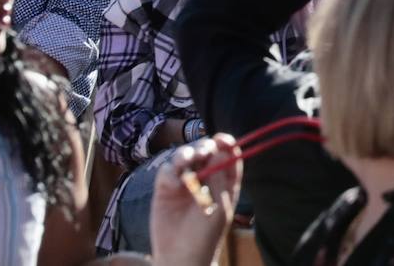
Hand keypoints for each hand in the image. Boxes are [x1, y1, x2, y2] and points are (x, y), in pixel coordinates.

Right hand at [151, 135, 242, 265]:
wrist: (180, 257)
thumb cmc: (206, 235)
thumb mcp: (219, 206)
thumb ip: (219, 178)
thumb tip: (220, 149)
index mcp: (224, 181)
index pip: (227, 154)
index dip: (225, 143)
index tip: (221, 140)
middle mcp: (205, 178)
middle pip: (204, 150)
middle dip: (203, 147)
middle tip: (202, 153)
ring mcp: (184, 182)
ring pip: (184, 156)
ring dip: (185, 154)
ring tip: (186, 164)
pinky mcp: (165, 189)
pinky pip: (167, 171)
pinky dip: (170, 172)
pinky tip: (175, 184)